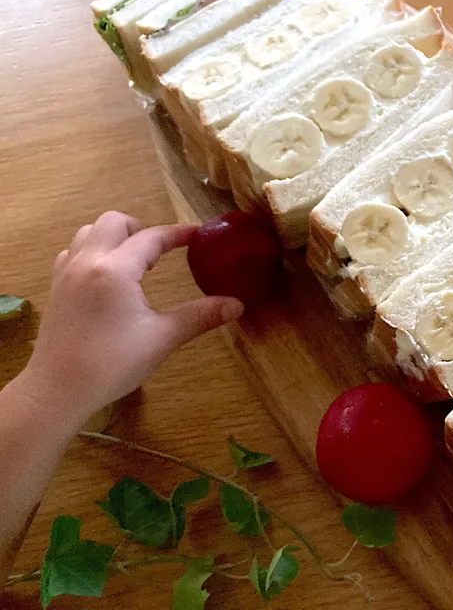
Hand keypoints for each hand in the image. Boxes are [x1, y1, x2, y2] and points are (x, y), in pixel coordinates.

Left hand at [20, 212, 243, 424]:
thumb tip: (237, 305)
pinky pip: (73, 252)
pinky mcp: (55, 287)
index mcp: (115, 270)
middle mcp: (87, 262)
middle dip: (140, 229)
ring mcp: (66, 273)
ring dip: (114, 238)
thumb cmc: (112, 364)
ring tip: (133, 262)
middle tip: (160, 253)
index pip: (151, 238)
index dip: (177, 234)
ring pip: (89, 233)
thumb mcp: (162, 339)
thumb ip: (200, 316)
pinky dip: (93, 252)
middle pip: (113, 222)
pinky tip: (107, 277)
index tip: (198, 235)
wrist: (58, 390)